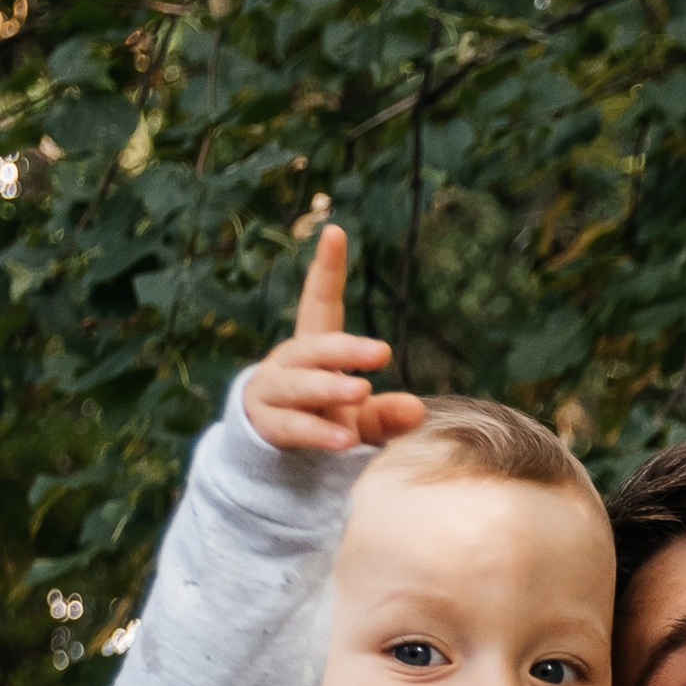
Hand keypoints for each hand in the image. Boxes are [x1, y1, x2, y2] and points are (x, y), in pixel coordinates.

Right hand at [239, 222, 428, 453]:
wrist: (270, 453)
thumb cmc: (322, 418)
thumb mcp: (360, 416)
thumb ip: (386, 414)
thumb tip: (417, 409)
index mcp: (312, 347)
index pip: (320, 304)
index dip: (326, 271)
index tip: (336, 232)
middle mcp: (288, 362)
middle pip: (314, 348)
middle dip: (345, 348)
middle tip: (381, 351)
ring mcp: (272, 392)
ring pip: (299, 385)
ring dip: (330, 386)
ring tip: (362, 390)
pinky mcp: (268, 426)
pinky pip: (293, 427)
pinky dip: (318, 432)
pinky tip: (343, 439)